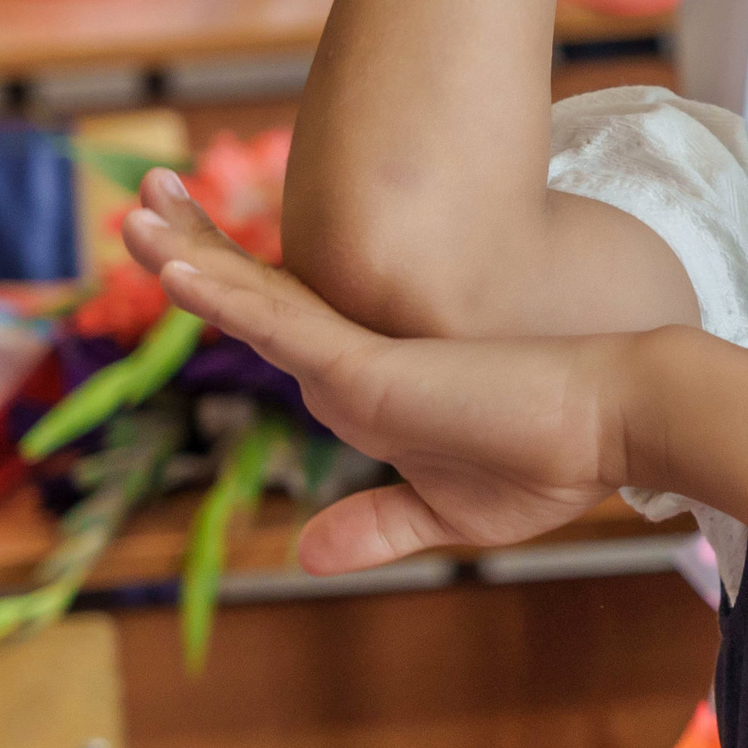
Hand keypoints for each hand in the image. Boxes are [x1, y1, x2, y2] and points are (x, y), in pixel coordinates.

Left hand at [123, 170, 651, 575]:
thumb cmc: (552, 462)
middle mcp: (354, 362)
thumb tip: (303, 553)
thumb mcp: (448, 513)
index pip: (277, 327)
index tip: (174, 248)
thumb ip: (376, 525)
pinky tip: (175, 269)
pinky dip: (222, 297)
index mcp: (367, 388)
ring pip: (253, 301)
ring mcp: (359, 358)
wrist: (615, 424)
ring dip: (185, 253)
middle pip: (253, 297)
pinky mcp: (369, 366)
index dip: (223, 286)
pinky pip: (278, 326)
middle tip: (142, 194)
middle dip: (190, 245)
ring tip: (132, 209)